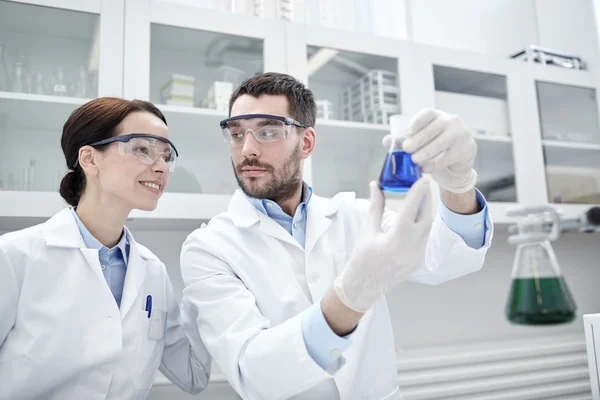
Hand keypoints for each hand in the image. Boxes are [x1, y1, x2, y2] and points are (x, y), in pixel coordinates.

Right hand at [334, 177, 433, 311]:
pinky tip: (415, 218)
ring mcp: (417, 256)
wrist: (364, 286)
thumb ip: (375, 207)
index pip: (411, 210)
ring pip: (427, 228)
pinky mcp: (419, 261)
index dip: (418, 192)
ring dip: (424, 212)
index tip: (423, 179)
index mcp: (396, 239)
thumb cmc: (361, 258)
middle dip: (426, 199)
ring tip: (420, 198)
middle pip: (425, 217)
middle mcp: (411, 248)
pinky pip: (424, 238)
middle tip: (422, 184)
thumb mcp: (367, 230)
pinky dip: (421, 225)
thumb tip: (376, 186)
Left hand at [383, 109, 477, 193]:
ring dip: (426, 152)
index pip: (427, 114)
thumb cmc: (436, 144)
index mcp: (437, 116)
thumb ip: (404, 139)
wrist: (459, 155)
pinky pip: (447, 157)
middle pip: (433, 129)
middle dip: (418, 140)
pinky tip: (425, 169)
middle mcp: (450, 121)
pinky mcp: (464, 149)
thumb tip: (386, 141)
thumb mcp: (422, 138)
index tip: (407, 132)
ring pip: (441, 143)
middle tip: (407, 149)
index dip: (417, 122)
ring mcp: (460, 134)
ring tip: (414, 160)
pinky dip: (434, 164)